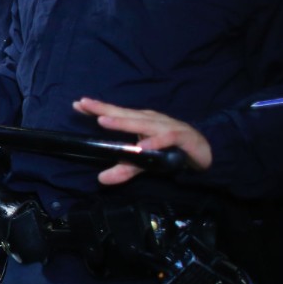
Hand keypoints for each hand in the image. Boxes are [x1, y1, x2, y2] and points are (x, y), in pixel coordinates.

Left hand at [72, 97, 211, 184]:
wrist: (205, 152)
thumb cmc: (172, 151)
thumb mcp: (145, 162)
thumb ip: (125, 169)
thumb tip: (101, 179)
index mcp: (141, 121)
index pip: (116, 114)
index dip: (98, 108)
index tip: (77, 103)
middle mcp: (151, 120)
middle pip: (125, 114)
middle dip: (104, 109)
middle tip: (85, 104)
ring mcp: (166, 126)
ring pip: (142, 123)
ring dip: (123, 122)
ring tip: (104, 121)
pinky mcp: (182, 136)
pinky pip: (166, 138)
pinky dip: (155, 142)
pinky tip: (142, 146)